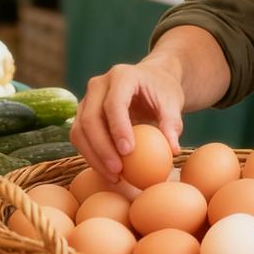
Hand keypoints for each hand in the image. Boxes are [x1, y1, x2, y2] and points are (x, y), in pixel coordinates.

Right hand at [72, 59, 184, 179]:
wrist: (150, 80)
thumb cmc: (163, 91)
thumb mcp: (172, 103)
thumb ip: (172, 124)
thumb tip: (174, 150)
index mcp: (122, 76)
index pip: (114, 103)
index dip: (118, 128)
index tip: (128, 152)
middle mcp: (98, 85)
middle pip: (90, 118)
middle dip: (102, 148)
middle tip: (118, 171)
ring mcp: (86, 99)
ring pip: (79, 130)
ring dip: (93, 157)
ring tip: (114, 177)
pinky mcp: (82, 114)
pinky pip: (79, 138)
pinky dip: (91, 156)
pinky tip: (108, 173)